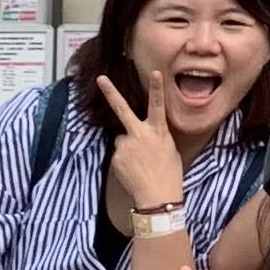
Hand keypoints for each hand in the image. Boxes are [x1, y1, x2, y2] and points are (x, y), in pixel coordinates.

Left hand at [95, 74, 187, 214]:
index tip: (154, 72)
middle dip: (111, 92)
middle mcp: (140, 135)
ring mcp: (125, 146)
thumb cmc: (169, 173)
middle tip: (100, 78)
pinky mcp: (116, 158)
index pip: (157, 105)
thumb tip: (137, 135)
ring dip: (128, 148)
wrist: (158, 196)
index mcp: (157, 131)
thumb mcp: (168, 149)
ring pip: (122, 140)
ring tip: (140, 164)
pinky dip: (124, 161)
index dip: (156, 88)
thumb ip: (153, 137)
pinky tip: (134, 171)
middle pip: (122, 109)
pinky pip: (119, 155)